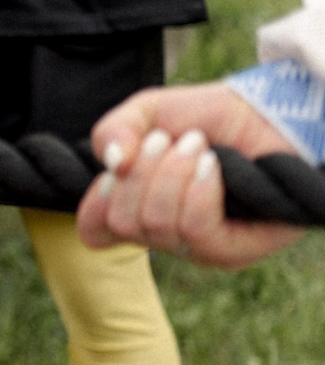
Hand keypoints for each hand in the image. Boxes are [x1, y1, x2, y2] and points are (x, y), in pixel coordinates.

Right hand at [81, 83, 304, 267]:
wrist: (269, 117)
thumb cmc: (211, 118)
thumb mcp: (148, 112)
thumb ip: (114, 130)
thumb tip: (113, 162)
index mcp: (138, 211)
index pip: (94, 231)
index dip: (98, 199)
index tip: (122, 163)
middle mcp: (164, 237)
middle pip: (122, 223)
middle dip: (142, 172)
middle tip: (167, 141)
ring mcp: (198, 249)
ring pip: (157, 224)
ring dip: (173, 173)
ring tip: (197, 145)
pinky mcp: (234, 252)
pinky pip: (196, 229)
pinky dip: (199, 189)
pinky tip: (212, 164)